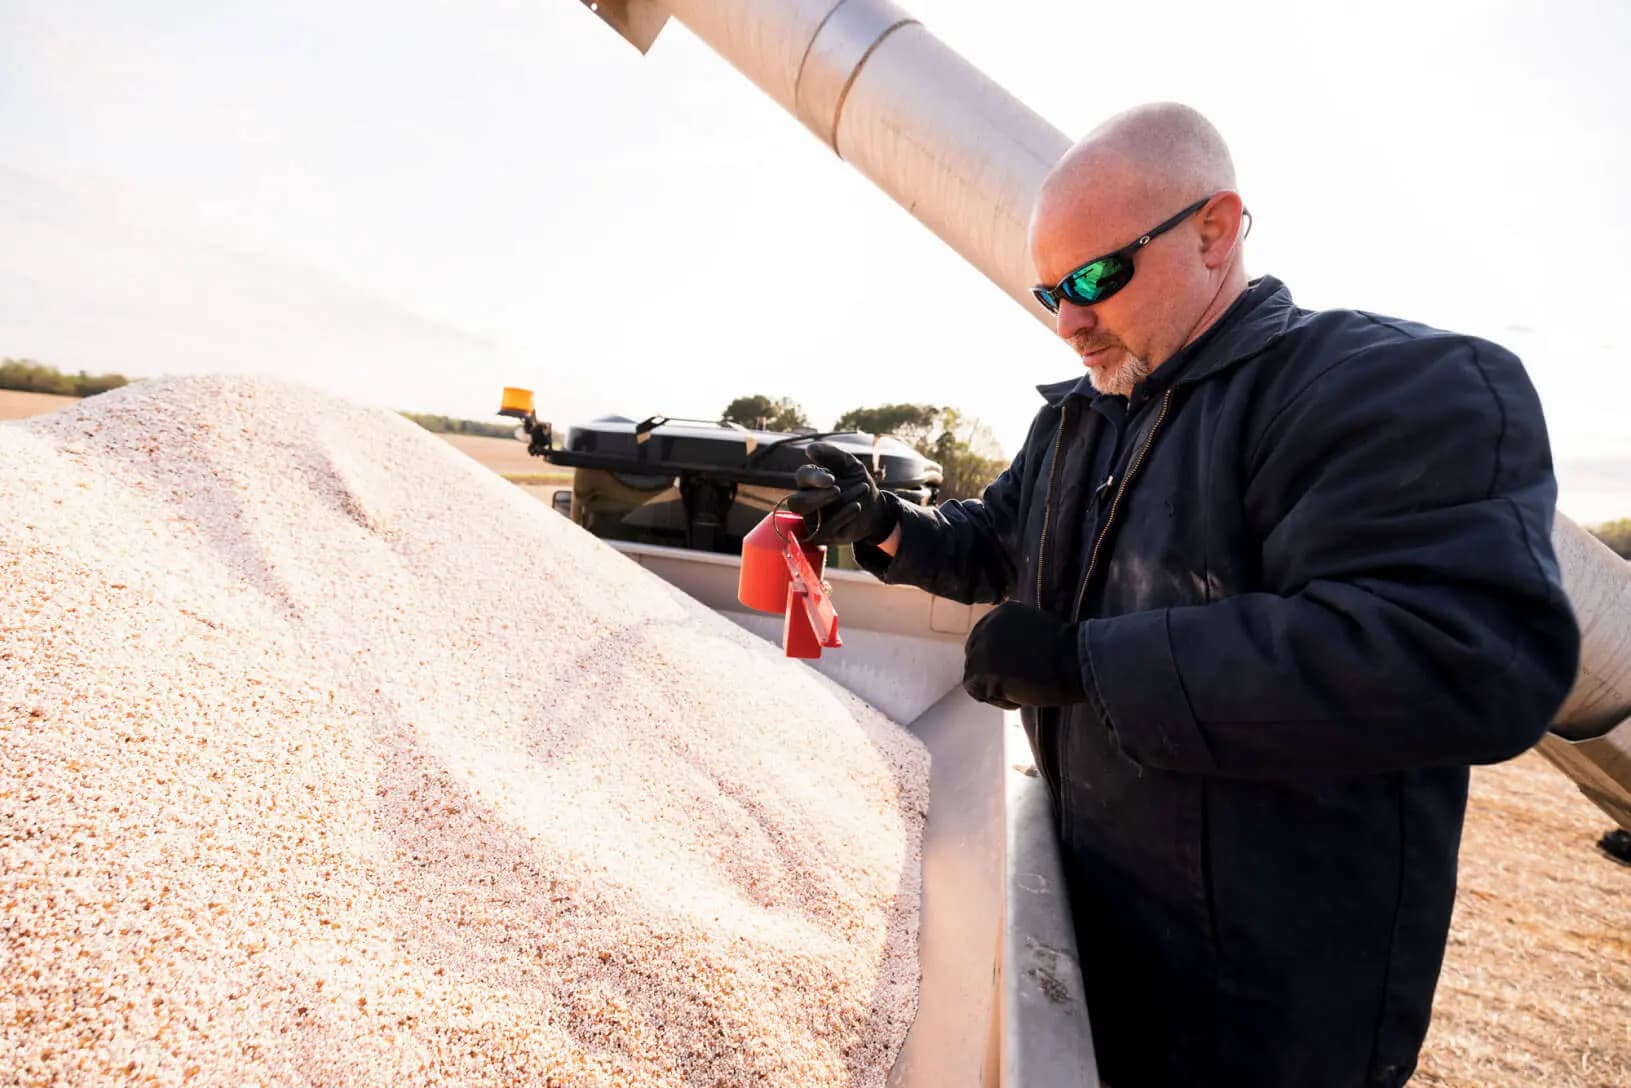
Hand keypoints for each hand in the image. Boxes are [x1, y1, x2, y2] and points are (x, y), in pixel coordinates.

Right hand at [785, 442, 898, 546]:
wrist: (875, 507)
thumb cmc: (857, 483)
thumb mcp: (850, 465)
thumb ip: (832, 455)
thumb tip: (810, 449)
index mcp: (809, 482)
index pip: (801, 477)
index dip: (813, 478)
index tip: (831, 478)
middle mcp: (806, 502)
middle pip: (796, 503)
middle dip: (816, 497)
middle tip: (837, 489)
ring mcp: (813, 521)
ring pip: (810, 517)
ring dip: (835, 505)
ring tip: (858, 494)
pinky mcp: (823, 537)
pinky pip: (825, 530)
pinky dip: (842, 517)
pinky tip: (857, 507)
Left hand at [962, 602, 1086, 708]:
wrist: (1074, 663)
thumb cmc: (1066, 652)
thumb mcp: (1037, 630)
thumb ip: (1017, 636)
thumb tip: (1005, 656)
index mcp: (1002, 612)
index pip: (985, 638)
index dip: (998, 659)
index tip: (1017, 670)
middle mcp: (986, 625)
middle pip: (975, 656)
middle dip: (991, 672)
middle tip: (1016, 684)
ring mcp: (981, 647)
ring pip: (975, 674)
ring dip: (995, 687)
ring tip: (1022, 691)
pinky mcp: (980, 671)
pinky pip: (977, 691)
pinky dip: (997, 700)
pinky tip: (1019, 699)